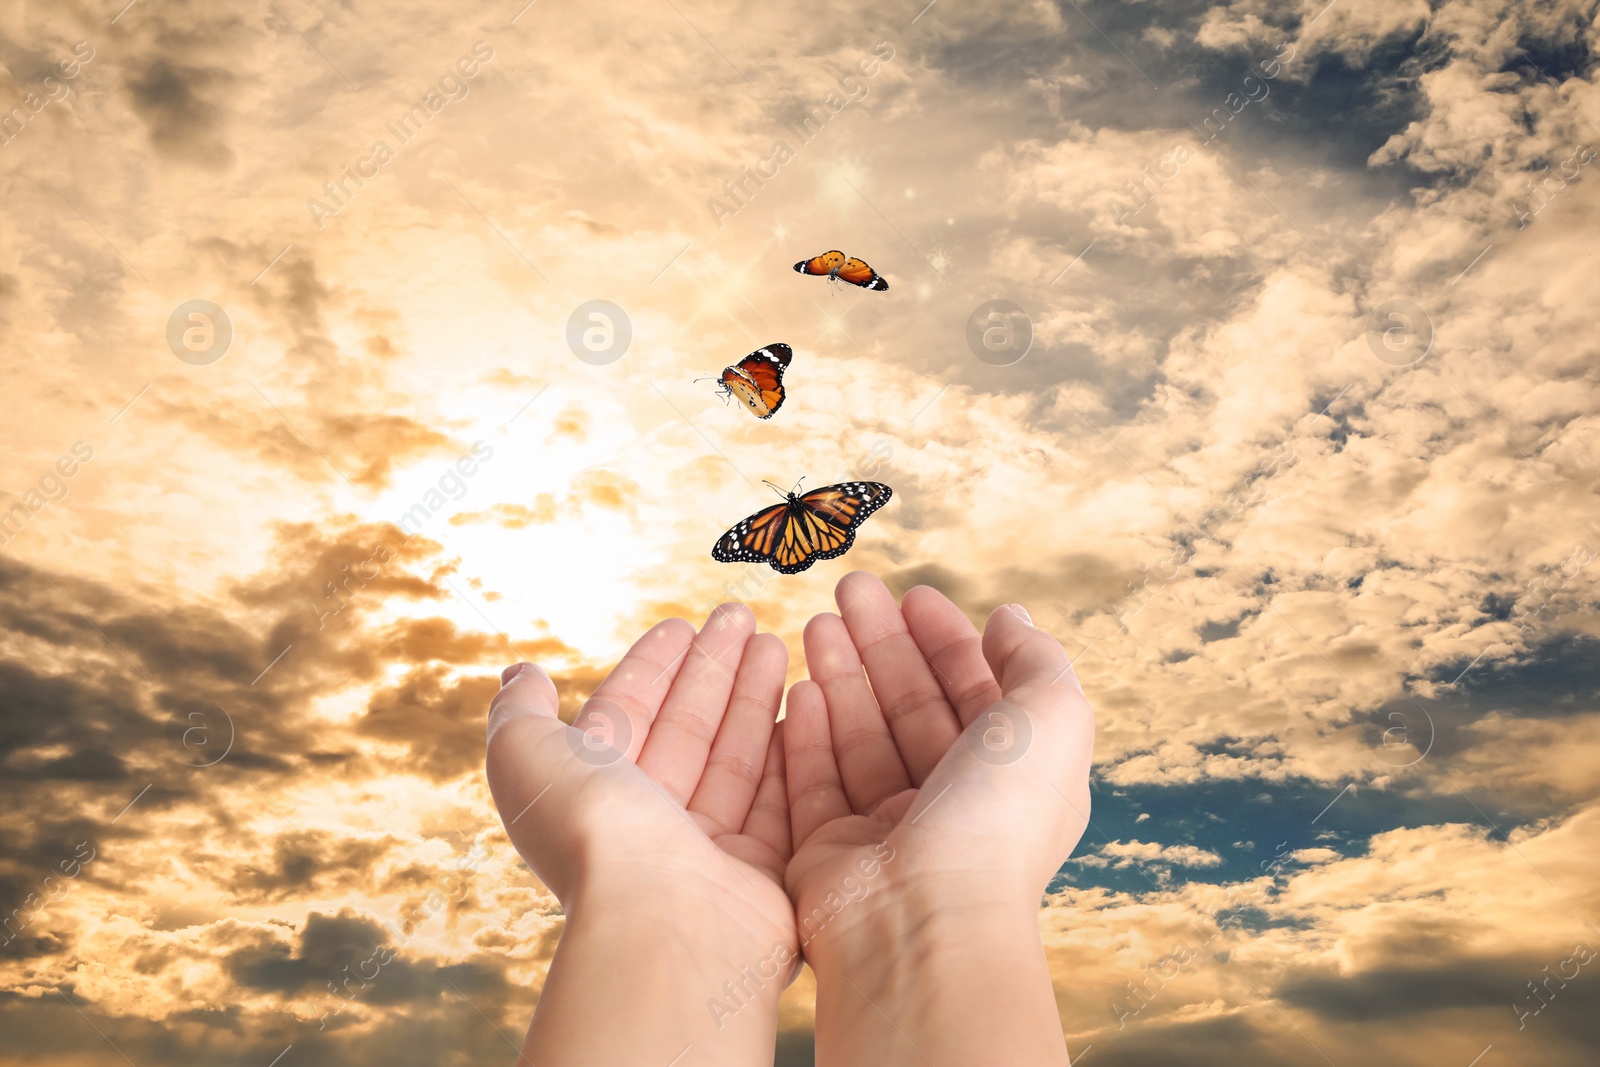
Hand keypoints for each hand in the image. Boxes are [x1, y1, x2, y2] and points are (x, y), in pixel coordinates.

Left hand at [485, 604, 797, 1062]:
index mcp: (593, 798)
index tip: (682, 624)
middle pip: (685, 729)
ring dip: (753, 696)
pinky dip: (790, 747)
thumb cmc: (594, 837)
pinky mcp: (763, 869)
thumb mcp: (527, 759)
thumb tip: (519, 676)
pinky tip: (805, 700)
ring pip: (734, 757)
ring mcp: (708, 849)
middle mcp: (648, 825)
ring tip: (776, 640)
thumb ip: (520, 713)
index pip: (627, 716)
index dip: (652, 667)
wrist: (666, 924)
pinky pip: (780, 797)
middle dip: (712, 670)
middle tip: (743, 615)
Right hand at [783, 572, 1093, 1064]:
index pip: (976, 693)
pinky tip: (799, 686)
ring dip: (841, 674)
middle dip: (883, 643)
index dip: (947, 639)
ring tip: (815, 621)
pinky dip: (808, 732)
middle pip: (912, 705)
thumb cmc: (997, 819)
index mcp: (1010, 778)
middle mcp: (952, 804)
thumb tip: (1010, 618)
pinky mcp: (830, 851)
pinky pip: (815, 779)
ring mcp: (888, 830)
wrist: (923, 921)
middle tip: (849, 587)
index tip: (913, 593)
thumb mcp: (1052, 719)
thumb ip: (1037, 660)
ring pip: (860, 735)